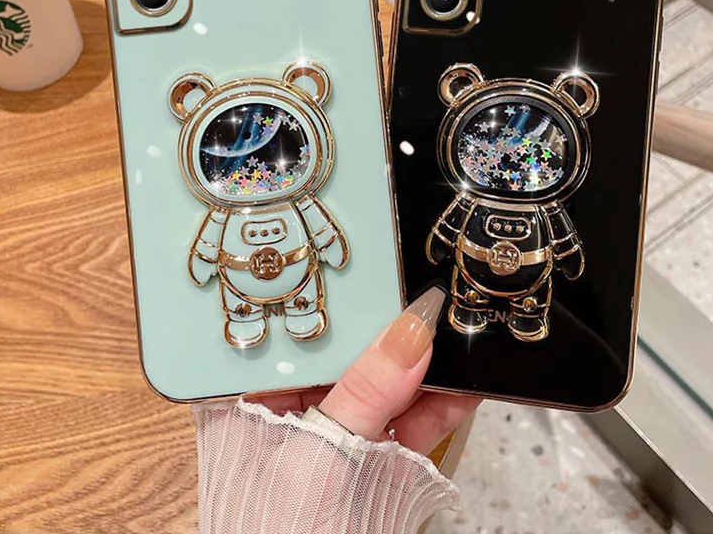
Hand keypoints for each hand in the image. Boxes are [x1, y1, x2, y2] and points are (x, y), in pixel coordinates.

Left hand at [248, 286, 479, 453]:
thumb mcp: (320, 455)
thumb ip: (367, 392)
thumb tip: (411, 330)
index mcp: (247, 395)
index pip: (284, 323)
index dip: (324, 289)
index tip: (364, 258)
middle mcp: (288, 404)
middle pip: (342, 344)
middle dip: (386, 321)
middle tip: (420, 285)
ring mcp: (334, 428)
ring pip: (382, 378)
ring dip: (422, 360)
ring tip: (454, 322)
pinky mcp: (372, 452)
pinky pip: (407, 417)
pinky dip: (439, 403)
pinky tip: (466, 381)